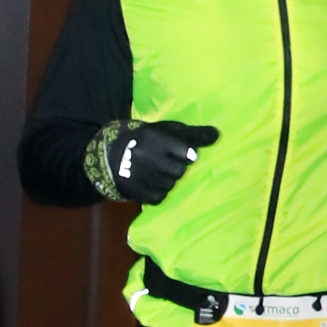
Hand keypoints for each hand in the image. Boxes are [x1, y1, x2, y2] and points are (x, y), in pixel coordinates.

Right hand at [88, 117, 218, 203]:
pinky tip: (152, 182)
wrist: (110, 155)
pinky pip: (160, 197)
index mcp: (156, 138)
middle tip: (168, 162)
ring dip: (169, 179)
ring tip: (158, 170)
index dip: (188, 154)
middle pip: (180, 170)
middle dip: (178, 167)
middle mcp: (148, 157)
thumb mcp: (166, 130)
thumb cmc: (146, 139)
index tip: (189, 155)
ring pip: (171, 184)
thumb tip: (217, 135)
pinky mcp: (137, 191)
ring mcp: (142, 176)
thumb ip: (192, 133)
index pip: (184, 151)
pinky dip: (160, 191)